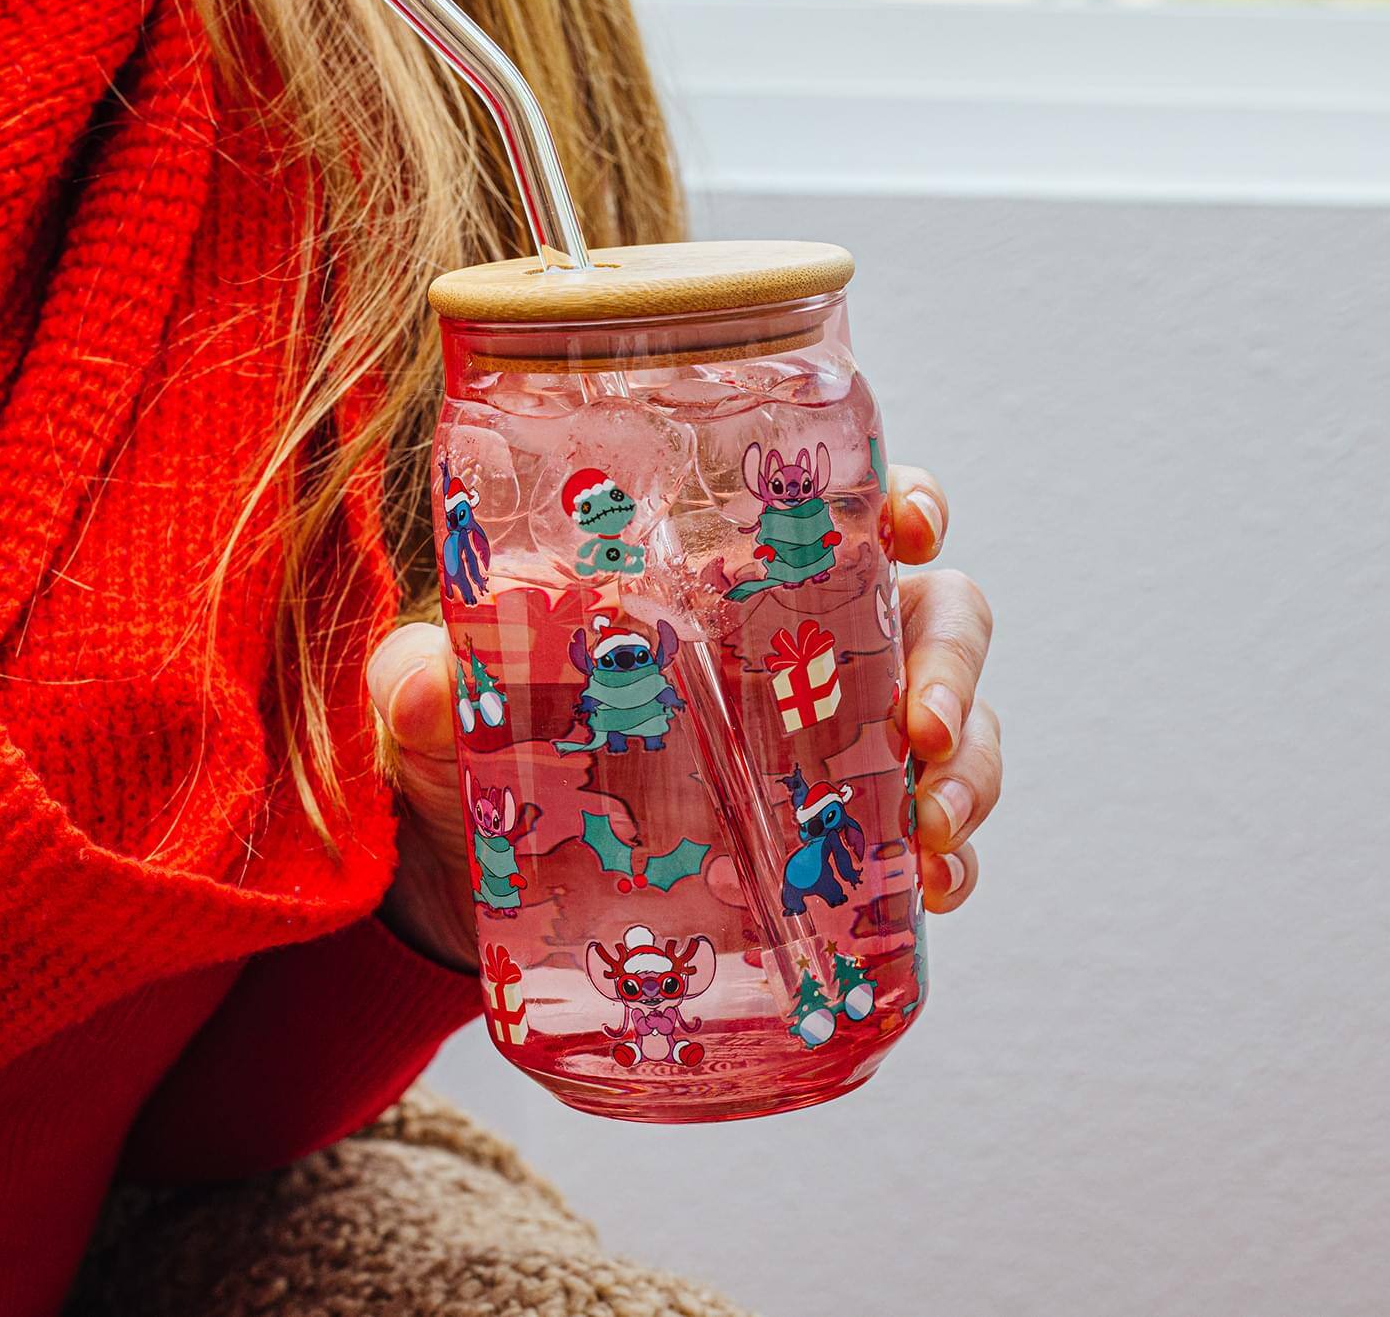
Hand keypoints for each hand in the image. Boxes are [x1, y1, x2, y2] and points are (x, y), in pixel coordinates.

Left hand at [365, 461, 1001, 967]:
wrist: (469, 884)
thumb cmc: (466, 751)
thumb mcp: (438, 708)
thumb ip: (423, 683)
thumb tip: (422, 685)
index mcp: (725, 584)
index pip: (843, 514)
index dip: (902, 501)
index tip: (911, 520)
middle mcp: (800, 651)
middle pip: (933, 614)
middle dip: (952, 660)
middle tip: (923, 726)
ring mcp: (826, 747)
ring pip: (949, 725)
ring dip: (967, 770)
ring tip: (935, 836)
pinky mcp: (829, 845)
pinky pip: (921, 838)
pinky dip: (947, 860)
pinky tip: (936, 889)